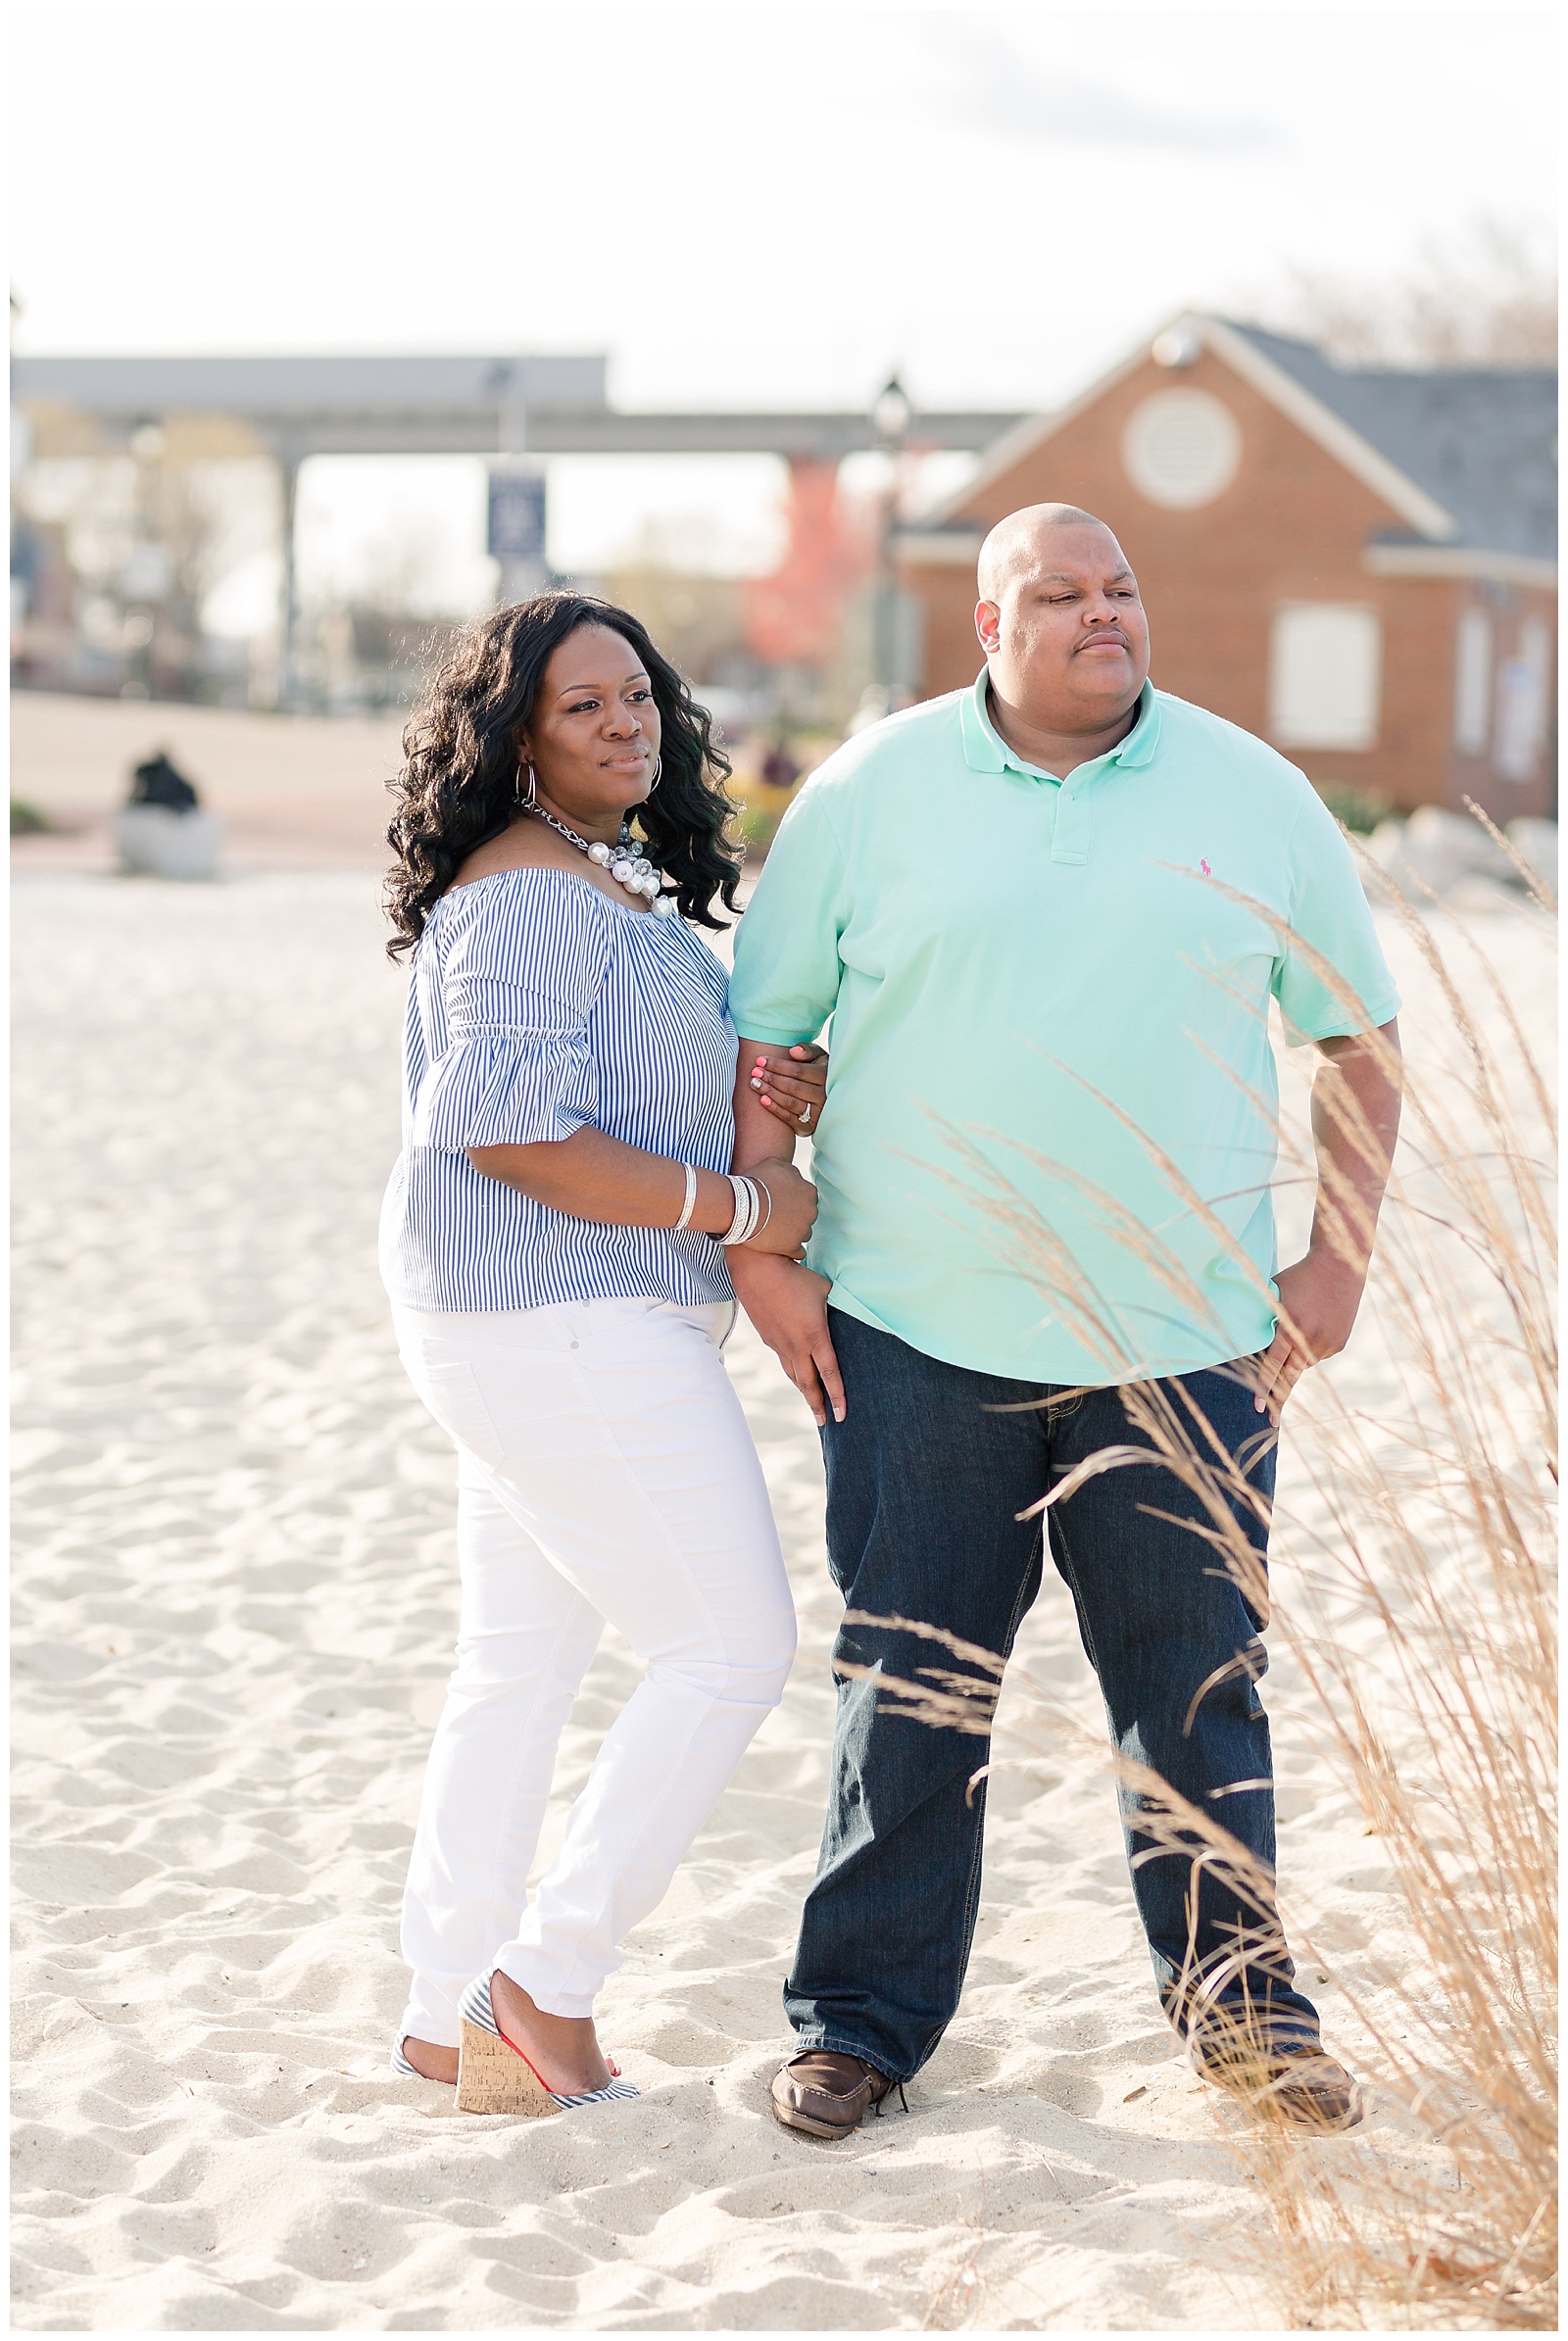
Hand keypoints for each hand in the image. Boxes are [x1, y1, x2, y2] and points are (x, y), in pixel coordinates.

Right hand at [726, 1252, 843, 1424]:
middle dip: (818, 1405)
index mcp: (815, 1336)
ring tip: (812, 1402)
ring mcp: (778, 1344)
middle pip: (808, 1384)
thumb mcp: (825, 1289)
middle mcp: (796, 1346)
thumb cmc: (796, 1276)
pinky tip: (795, 1371)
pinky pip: (783, 1360)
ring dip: (803, 1391)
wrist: (757, 1270)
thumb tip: (838, 1312)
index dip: (837, 1395)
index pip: (829, 1373)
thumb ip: (833, 1306)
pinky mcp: (767, 1337)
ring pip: (793, 1374)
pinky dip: (792, 1371)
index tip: (842, 1415)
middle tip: (825, 1421)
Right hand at [737, 1159, 816, 1258]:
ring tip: (774, 1233)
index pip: (807, 1199)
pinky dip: (790, 1251)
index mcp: (809, 1191)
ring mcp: (803, 1231)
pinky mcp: (793, 1248)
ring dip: (792, 1234)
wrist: (741, 1206)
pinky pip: (798, 1253)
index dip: (793, 1202)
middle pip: (806, 1217)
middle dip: (794, 1218)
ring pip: (803, 1235)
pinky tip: (778, 1247)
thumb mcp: (774, 1164)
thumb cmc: (755, 1182)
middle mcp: (811, 1211)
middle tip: (775, 1218)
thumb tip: (796, 1175)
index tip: (780, 1204)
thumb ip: (790, 1170)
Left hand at [749, 1043, 826, 1133]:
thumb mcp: (819, 1057)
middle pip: (793, 1087)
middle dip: (771, 1078)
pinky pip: (789, 1118)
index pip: (798, 1071)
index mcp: (826, 1076)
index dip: (778, 1066)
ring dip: (770, 1093)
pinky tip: (762, 1099)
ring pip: (790, 1103)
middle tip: (754, 1072)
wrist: (830, 1097)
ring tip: (754, 1083)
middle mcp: (824, 1096)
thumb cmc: (819, 1071)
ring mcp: (818, 1113)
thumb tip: (793, 1051)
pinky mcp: (809, 1127)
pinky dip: (775, 1109)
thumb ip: (808, 1050)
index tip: (760, 1060)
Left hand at [1254, 1248, 1366, 1418]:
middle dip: (1278, 1399)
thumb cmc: (1298, 1276)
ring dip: (1295, 1360)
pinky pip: (1318, 1355)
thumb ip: (1264, 1320)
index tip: (1257, 1407)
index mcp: (1291, 1326)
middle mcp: (1311, 1338)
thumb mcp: (1275, 1294)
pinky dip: (1310, 1348)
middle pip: (1290, 1377)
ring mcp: (1328, 1343)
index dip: (1263, 1387)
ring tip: (1299, 1331)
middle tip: (1270, 1421)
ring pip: (1303, 1363)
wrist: (1341, 1265)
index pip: (1273, 1364)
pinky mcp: (1339, 1343)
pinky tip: (1314, 1326)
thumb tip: (1247, 1343)